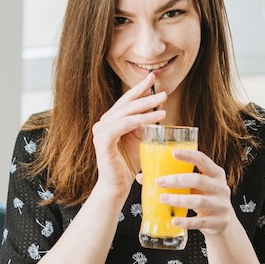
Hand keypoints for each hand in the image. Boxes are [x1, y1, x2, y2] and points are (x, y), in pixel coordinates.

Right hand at [92, 73, 165, 197]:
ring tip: (163, 108)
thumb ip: (146, 124)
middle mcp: (103, 123)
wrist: (118, 186)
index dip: (139, 88)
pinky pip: (121, 126)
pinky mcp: (102, 141)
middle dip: (146, 97)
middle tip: (164, 93)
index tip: (153, 77)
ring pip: (126, 114)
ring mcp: (101, 131)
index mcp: (112, 121)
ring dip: (146, 109)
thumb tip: (160, 107)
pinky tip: (152, 121)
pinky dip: (137, 121)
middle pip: (126, 104)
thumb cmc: (129, 164)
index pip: (126, 101)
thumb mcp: (141, 139)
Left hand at [149, 149, 234, 236]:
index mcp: (215, 173)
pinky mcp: (219, 222)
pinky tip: (173, 220)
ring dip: (178, 200)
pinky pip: (200, 222)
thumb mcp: (194, 187)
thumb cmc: (203, 198)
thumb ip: (173, 180)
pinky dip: (186, 221)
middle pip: (198, 180)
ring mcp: (221, 205)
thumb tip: (142, 177)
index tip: (173, 153)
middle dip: (177, 181)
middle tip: (159, 182)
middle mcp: (221, 187)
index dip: (189, 155)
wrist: (222, 222)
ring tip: (162, 199)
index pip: (203, 160)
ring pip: (199, 201)